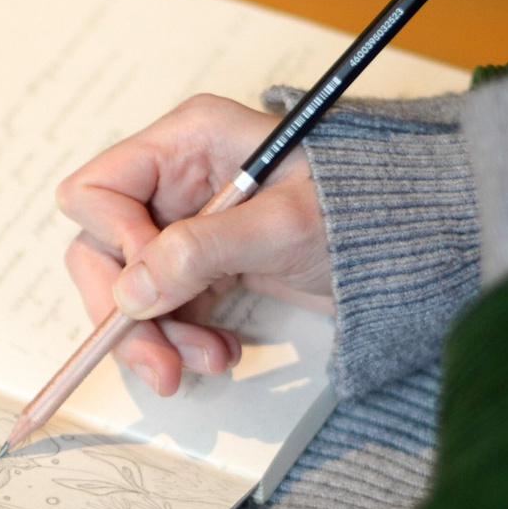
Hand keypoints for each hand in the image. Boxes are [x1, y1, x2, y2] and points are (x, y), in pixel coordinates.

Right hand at [56, 93, 332, 397]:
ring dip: (159, 337)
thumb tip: (131, 293)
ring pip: (130, 290)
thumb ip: (202, 253)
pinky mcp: (203, 266)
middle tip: (160, 366)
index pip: (97, 191)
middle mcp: (176, 180)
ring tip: (210, 361)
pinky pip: (164, 309)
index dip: (114, 243)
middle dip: (126, 312)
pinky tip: (224, 353)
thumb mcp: (281, 227)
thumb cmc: (358, 211)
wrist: (410, 241)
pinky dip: (183, 339)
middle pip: (102, 249)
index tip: (152, 286)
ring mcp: (187, 226)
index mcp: (187, 142)